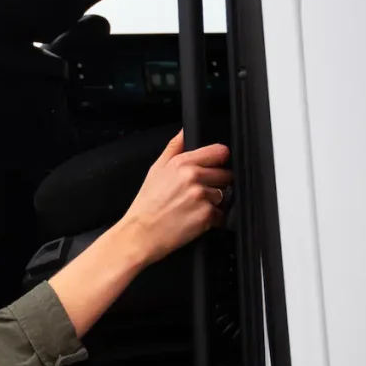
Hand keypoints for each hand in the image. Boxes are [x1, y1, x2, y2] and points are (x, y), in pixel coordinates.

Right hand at [120, 131, 232, 265]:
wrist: (140, 234)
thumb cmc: (146, 205)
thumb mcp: (155, 170)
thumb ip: (174, 147)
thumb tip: (184, 131)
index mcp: (182, 163)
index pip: (220, 152)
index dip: (219, 161)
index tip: (214, 168)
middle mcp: (193, 177)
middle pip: (225, 174)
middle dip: (216, 184)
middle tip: (198, 193)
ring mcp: (202, 196)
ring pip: (224, 195)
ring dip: (214, 202)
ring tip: (193, 208)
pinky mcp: (207, 215)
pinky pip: (221, 214)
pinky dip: (212, 219)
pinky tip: (195, 219)